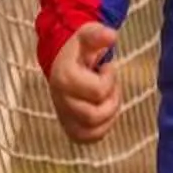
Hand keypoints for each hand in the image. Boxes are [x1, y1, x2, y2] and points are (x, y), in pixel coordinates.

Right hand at [48, 23, 123, 143]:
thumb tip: (112, 36)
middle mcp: (61, 101)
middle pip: (96, 115)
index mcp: (64, 78)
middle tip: (109, 85)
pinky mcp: (71, 129)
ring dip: (109, 114)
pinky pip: (91, 138)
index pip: (99, 91)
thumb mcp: (88, 35)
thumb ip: (98, 34)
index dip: (110, 78)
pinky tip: (104, 110)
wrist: (65, 63)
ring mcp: (65, 117)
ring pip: (95, 130)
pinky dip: (103, 128)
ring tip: (107, 97)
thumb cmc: (79, 50)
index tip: (104, 68)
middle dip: (111, 99)